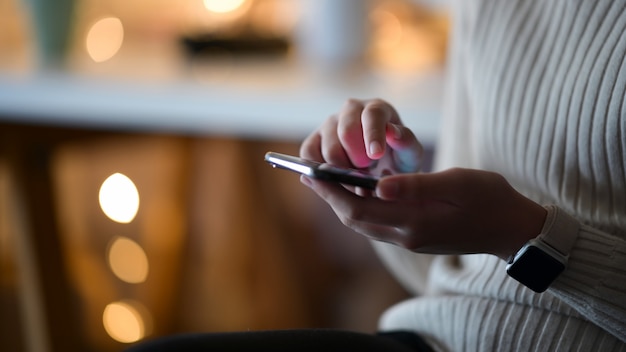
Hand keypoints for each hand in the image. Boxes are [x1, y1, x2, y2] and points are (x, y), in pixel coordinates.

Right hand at [300, 99, 422, 174]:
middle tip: (367, 171)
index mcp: (377, 108)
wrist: (382, 169)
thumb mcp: (410, 154)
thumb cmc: (398, 159)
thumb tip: (393, 133)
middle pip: (346, 131)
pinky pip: (309, 153)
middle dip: (357, 158)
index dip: (372, 135)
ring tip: (356, 175)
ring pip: (328, 147)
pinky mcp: (314, 139)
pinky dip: (319, 169)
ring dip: (342, 168)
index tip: (376, 155)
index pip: (372, 115)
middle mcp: (351, 110)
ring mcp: (330, 123)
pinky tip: (335, 177)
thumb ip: (406, 142)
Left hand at [302, 167, 546, 259]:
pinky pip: (379, 222)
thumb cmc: (490, 200)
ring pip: (365, 222)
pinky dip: (363, 206)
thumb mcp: (456, 183)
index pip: (358, 210)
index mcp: (414, 223)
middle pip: (355, 220)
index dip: (330, 192)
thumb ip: (416, 185)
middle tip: (308, 173)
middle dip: (330, 196)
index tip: (309, 173)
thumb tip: (378, 185)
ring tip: (326, 179)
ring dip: (343, 202)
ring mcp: (410, 239)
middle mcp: (406, 236)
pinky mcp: (416, 236)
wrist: (513, 229)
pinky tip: (360, 188)